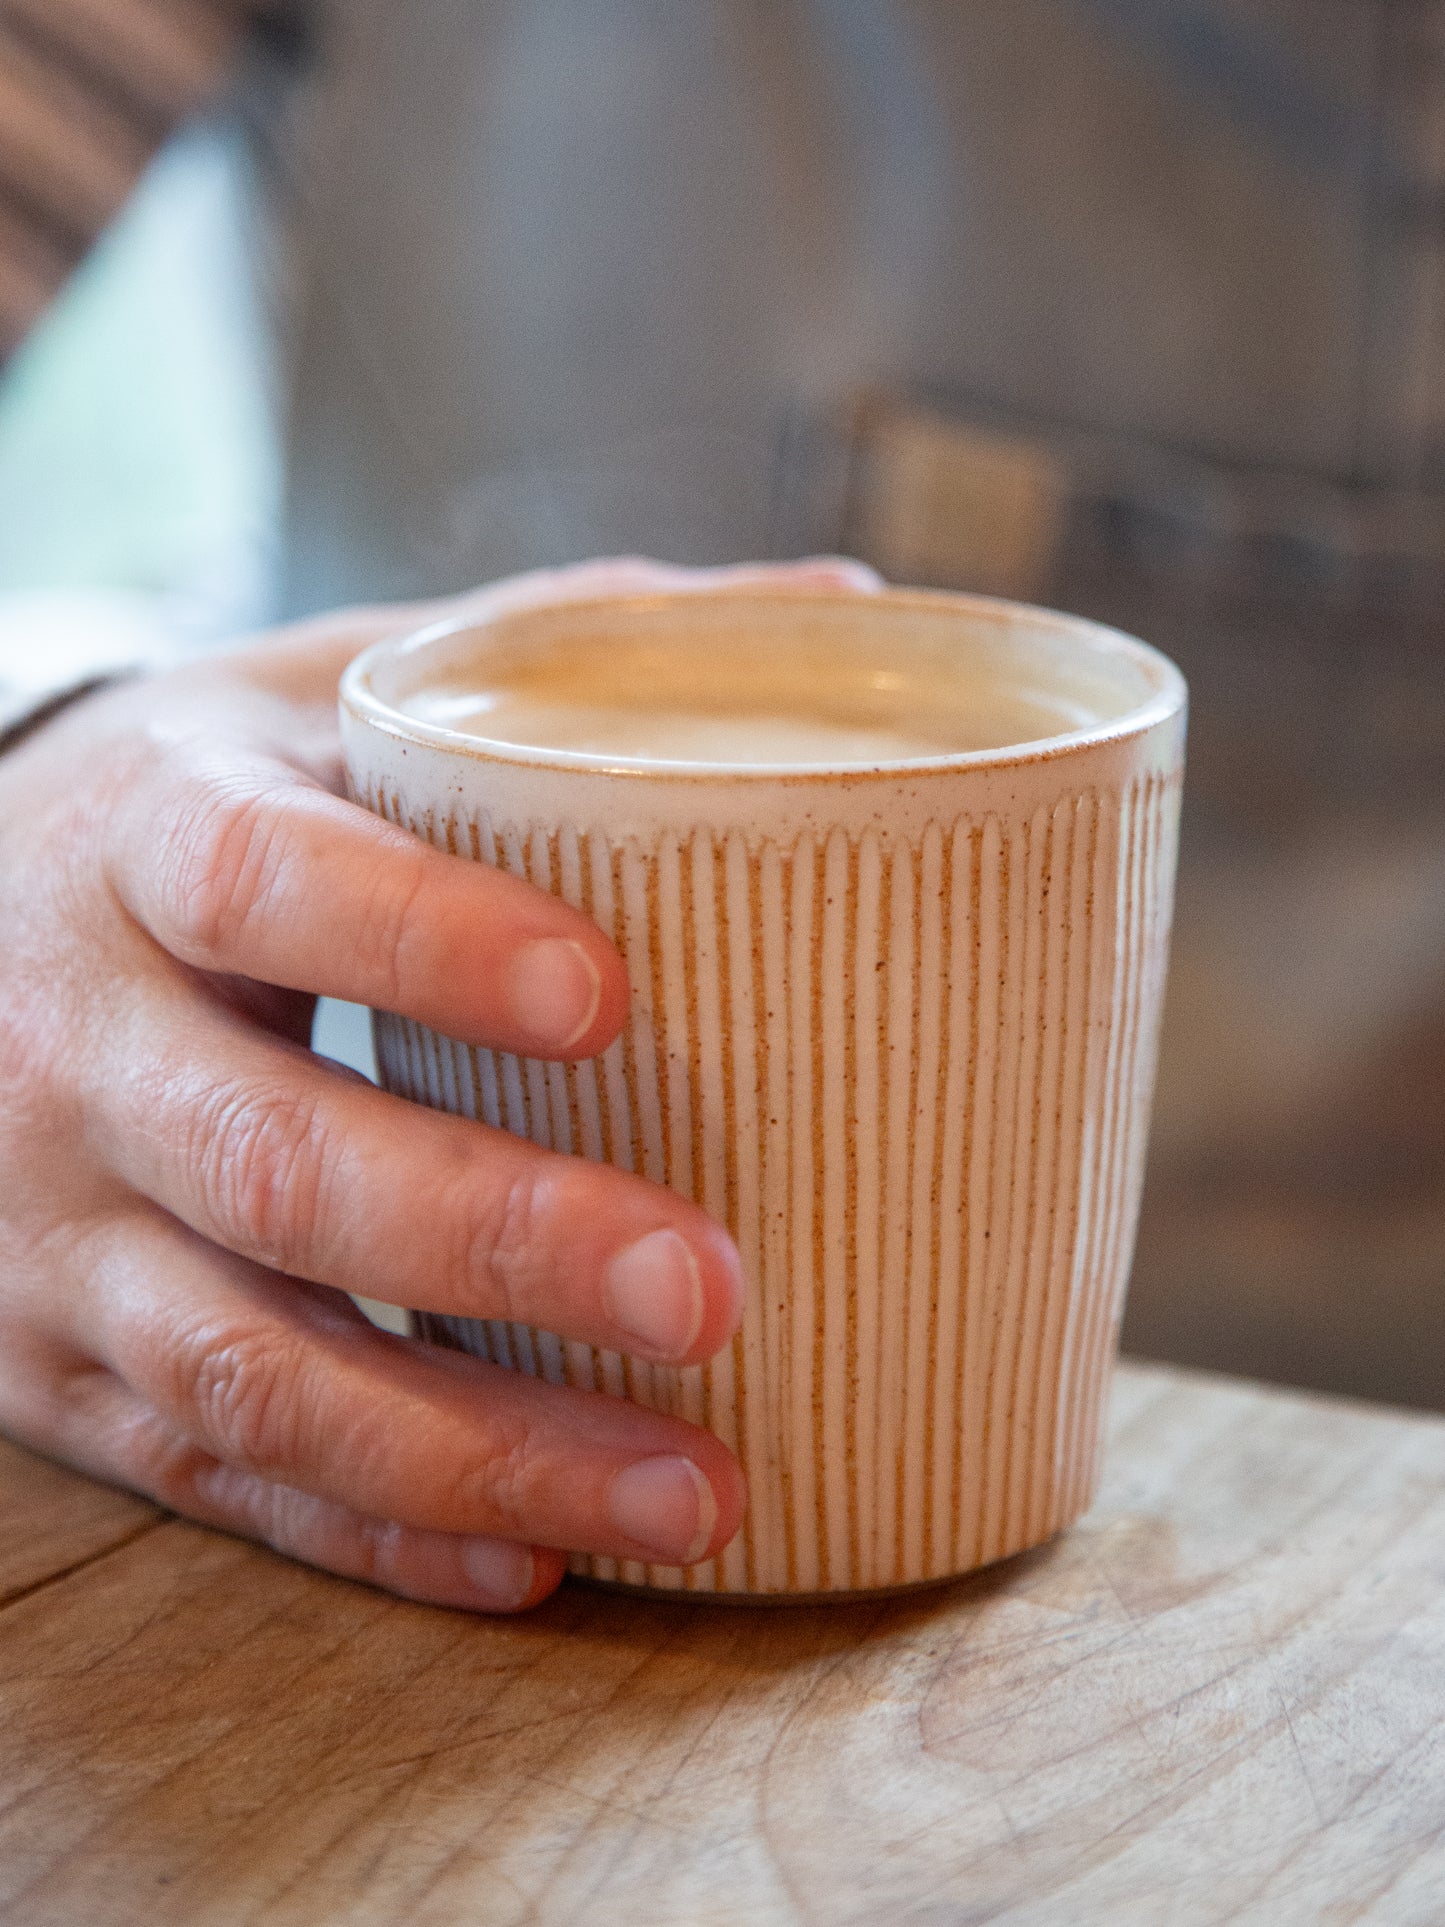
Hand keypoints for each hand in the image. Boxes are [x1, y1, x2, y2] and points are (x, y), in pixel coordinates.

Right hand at [0, 556, 878, 1610]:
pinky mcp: (57, 1362)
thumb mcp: (322, 695)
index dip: (421, 942)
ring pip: (252, 1367)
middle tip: (710, 1287)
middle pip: (274, 1164)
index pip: (262, 884)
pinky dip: (382, 1527)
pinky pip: (214, 1471)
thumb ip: (555, 648)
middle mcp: (76, 1042)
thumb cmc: (203, 806)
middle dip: (495, 1239)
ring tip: (699, 1489)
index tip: (610, 997)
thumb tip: (842, 604)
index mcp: (145, 838)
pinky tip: (544, 1556)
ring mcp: (53, 1230)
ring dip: (476, 1448)